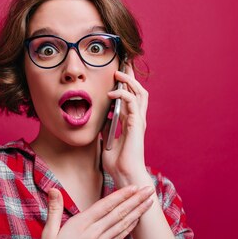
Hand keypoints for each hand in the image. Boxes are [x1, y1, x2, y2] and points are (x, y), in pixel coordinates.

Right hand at [33, 185, 154, 238]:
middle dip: (135, 200)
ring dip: (137, 212)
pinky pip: (118, 237)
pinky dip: (129, 228)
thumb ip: (54, 210)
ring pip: (122, 224)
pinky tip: (136, 221)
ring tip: (149, 202)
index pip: (105, 206)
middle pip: (118, 213)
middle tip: (150, 189)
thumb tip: (53, 189)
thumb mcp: (48, 234)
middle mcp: (93, 234)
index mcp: (80, 226)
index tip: (134, 186)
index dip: (121, 195)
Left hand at [101, 64, 150, 187]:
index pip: (130, 98)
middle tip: (123, 64)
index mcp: (130, 124)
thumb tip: (98, 123)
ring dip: (129, 81)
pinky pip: (132, 102)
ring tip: (118, 72)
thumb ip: (105, 131)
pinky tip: (112, 92)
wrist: (125, 175)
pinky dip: (123, 94)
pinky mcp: (136, 124)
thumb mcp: (106, 144)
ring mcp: (138, 121)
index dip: (125, 85)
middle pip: (138, 92)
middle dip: (131, 77)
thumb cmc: (118, 164)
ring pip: (139, 93)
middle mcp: (136, 120)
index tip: (117, 74)